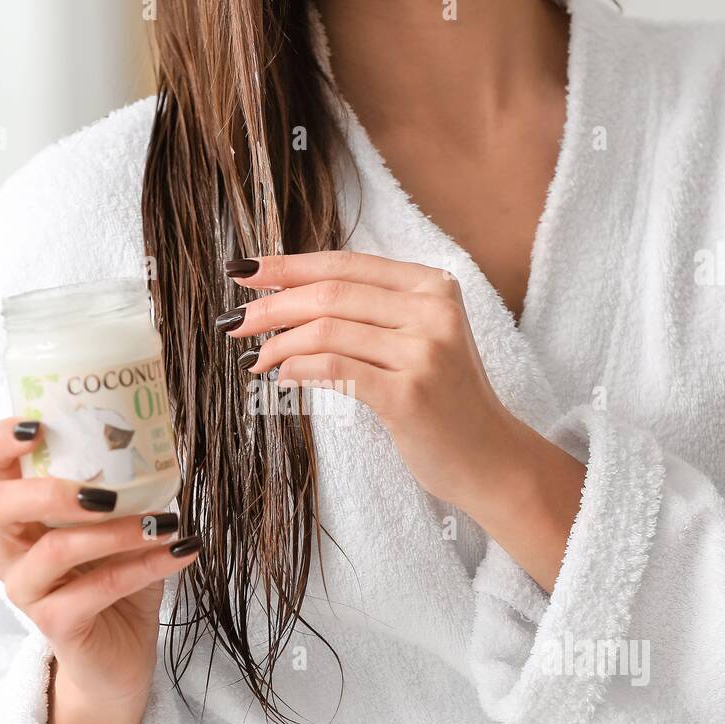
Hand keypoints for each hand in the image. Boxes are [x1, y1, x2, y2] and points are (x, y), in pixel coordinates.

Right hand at [0, 418, 200, 723]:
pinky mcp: (54, 625)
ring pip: (54, 550)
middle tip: (107, 490)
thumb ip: (127, 485)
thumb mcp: (120, 524)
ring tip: (165, 522)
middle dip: (52, 490)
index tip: (40, 424)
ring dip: (116, 532)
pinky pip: (96, 589)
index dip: (2, 440)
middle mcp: (8, 549)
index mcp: (18, 513)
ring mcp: (26, 590)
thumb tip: (165, 437)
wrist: (119, 658)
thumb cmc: (115, 579)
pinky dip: (143, 566)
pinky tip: (179, 552)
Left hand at [222, 250, 520, 507]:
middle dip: (271, 306)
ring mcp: (424, 352)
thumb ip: (373, 311)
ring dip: (278, 345)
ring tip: (255, 360)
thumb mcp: (420, 339)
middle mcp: (432, 311)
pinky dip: (298, 371)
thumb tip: (287, 297)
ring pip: (326, 331)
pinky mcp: (409, 394)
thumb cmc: (445, 402)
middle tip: (234, 322)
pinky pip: (334, 370)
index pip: (345, 263)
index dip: (288, 265)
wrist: (491, 460)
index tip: (244, 272)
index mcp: (433, 286)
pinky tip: (280, 380)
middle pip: (329, 294)